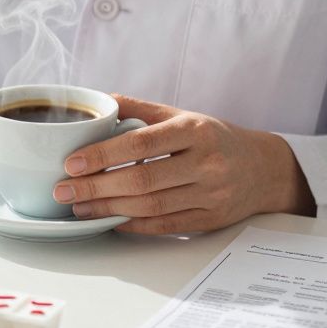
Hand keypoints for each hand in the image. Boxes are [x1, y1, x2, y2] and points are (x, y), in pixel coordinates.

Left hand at [50, 95, 314, 235]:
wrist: (263, 168)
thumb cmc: (213, 137)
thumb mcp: (180, 114)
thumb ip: (138, 108)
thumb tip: (97, 102)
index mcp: (194, 131)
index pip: (141, 144)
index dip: (103, 155)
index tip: (71, 162)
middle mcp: (205, 164)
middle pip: (142, 180)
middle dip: (96, 187)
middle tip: (63, 190)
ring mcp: (211, 195)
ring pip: (151, 206)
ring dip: (108, 209)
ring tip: (78, 206)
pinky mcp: (211, 220)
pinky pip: (165, 226)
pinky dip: (133, 224)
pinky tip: (109, 220)